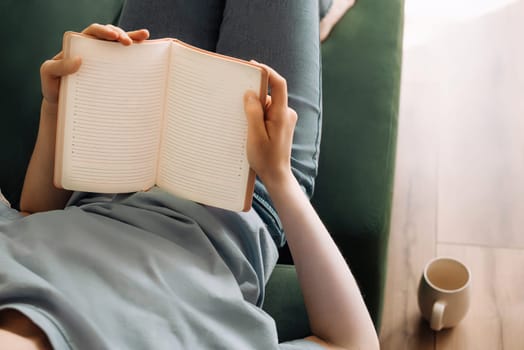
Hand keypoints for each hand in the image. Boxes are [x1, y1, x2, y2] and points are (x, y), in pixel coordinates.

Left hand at [40, 24, 149, 110]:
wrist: (63, 104)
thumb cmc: (54, 87)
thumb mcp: (49, 74)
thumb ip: (58, 66)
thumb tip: (78, 59)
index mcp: (79, 45)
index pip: (93, 32)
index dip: (104, 31)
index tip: (113, 37)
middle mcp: (93, 49)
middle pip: (109, 34)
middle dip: (120, 34)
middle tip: (127, 43)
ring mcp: (104, 60)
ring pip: (119, 43)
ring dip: (132, 38)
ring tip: (143, 37)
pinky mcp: (112, 71)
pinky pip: (124, 59)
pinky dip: (136, 52)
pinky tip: (145, 47)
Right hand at [243, 63, 297, 189]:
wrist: (277, 176)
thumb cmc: (265, 158)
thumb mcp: (255, 135)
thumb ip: (253, 112)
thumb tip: (250, 93)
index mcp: (281, 114)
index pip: (278, 84)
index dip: (266, 72)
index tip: (252, 66)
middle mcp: (286, 114)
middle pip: (269, 95)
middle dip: (254, 97)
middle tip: (239, 105)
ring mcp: (284, 119)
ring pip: (267, 105)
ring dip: (254, 110)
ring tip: (245, 126)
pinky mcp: (281, 125)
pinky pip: (268, 114)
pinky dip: (257, 117)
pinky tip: (250, 130)